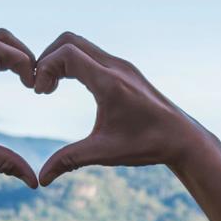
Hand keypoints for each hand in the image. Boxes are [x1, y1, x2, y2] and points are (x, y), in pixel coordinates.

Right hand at [31, 33, 210, 183]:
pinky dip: (74, 63)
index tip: (39, 93)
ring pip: (80, 44)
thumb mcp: (104, 153)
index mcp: (109, 82)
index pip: (66, 54)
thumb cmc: (145, 145)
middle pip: (69, 40)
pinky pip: (92, 53)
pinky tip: (70, 86)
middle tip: (41, 88)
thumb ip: (69, 161)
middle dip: (47, 59)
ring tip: (51, 88)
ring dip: (60, 60)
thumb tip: (42, 179)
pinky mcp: (124, 69)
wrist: (181, 138)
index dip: (45, 68)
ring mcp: (121, 65)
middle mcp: (115, 67)